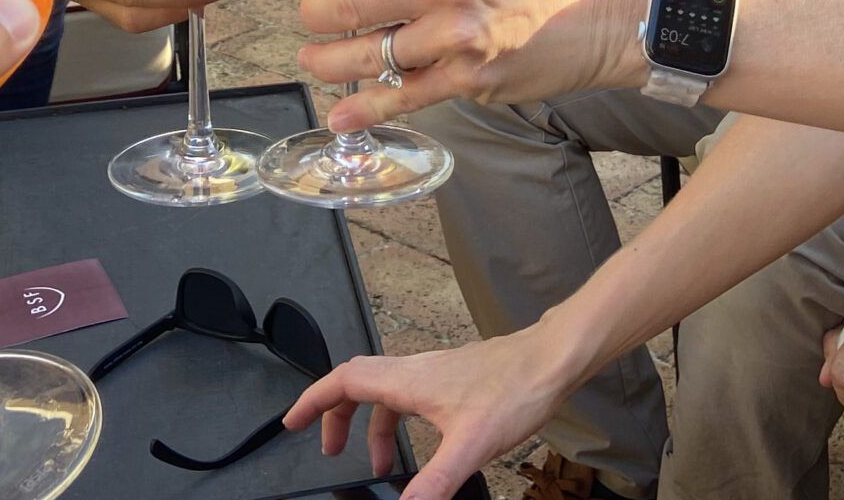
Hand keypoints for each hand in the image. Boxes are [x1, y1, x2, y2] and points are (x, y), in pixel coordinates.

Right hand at [285, 327, 579, 499]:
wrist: (551, 361)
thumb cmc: (515, 389)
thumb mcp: (471, 445)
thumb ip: (435, 482)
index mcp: (407, 380)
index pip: (343, 382)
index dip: (313, 401)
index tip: (293, 422)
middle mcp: (414, 370)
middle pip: (357, 386)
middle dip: (337, 418)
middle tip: (332, 453)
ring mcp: (434, 373)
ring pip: (385, 393)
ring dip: (373, 427)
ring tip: (383, 467)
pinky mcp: (452, 380)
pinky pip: (409, 397)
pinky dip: (401, 422)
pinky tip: (422, 449)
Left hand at [292, 0, 659, 129]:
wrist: (604, 6)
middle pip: (342, 6)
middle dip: (313, 19)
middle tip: (311, 21)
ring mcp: (453, 35)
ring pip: (364, 55)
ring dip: (327, 63)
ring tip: (314, 61)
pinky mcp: (468, 78)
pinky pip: (402, 96)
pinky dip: (364, 110)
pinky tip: (341, 116)